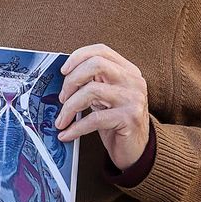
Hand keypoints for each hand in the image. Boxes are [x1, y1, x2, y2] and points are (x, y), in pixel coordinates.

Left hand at [56, 43, 150, 169]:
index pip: (101, 51)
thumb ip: (93, 83)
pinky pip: (94, 119)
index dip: (78, 56)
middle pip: (96, 64)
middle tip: (62, 97)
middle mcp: (133, 81)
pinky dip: (75, 127)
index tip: (64, 70)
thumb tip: (64, 78)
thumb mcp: (107, 97)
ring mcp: (133, 99)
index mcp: (128, 71)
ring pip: (91, 91)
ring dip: (70, 107)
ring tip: (62, 119)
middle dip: (72, 80)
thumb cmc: (118, 122)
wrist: (138, 150)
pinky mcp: (129, 118)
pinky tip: (67, 134)